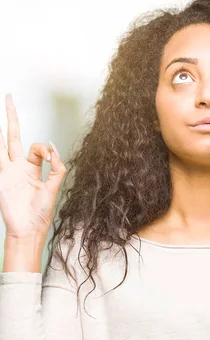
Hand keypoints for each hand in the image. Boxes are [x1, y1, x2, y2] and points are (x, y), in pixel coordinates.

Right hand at [0, 94, 66, 239]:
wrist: (29, 228)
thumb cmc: (41, 211)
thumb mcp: (54, 187)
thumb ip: (57, 167)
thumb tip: (53, 147)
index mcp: (33, 167)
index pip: (37, 147)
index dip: (45, 148)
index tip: (50, 158)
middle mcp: (18, 166)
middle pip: (14, 135)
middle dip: (11, 116)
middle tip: (9, 96)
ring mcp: (7, 170)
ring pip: (2, 143)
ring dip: (0, 128)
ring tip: (2, 105)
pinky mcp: (2, 178)